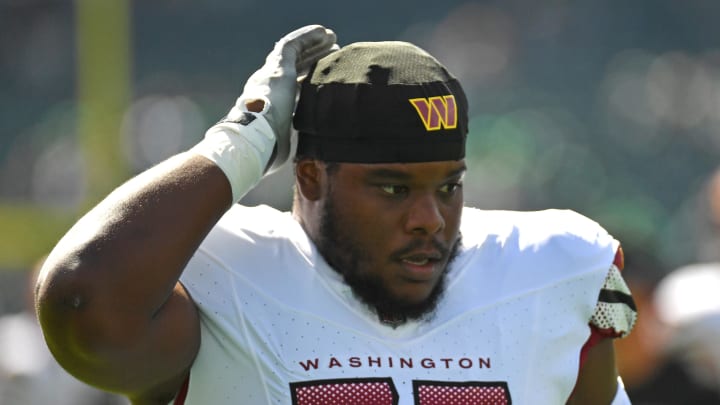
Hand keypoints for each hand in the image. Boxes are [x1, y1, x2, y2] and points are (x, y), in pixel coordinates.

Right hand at [231, 25, 336, 172]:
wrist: (250, 141)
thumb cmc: (264, 152)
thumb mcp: (281, 147)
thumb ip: (289, 145)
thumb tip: (302, 159)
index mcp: (269, 107)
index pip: (290, 90)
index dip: (307, 82)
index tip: (323, 80)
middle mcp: (267, 87)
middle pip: (294, 69)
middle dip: (312, 60)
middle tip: (331, 52)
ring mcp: (271, 75)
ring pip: (294, 54)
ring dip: (313, 45)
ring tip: (331, 38)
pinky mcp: (277, 67)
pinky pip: (293, 45)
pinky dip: (308, 37)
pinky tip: (323, 32)